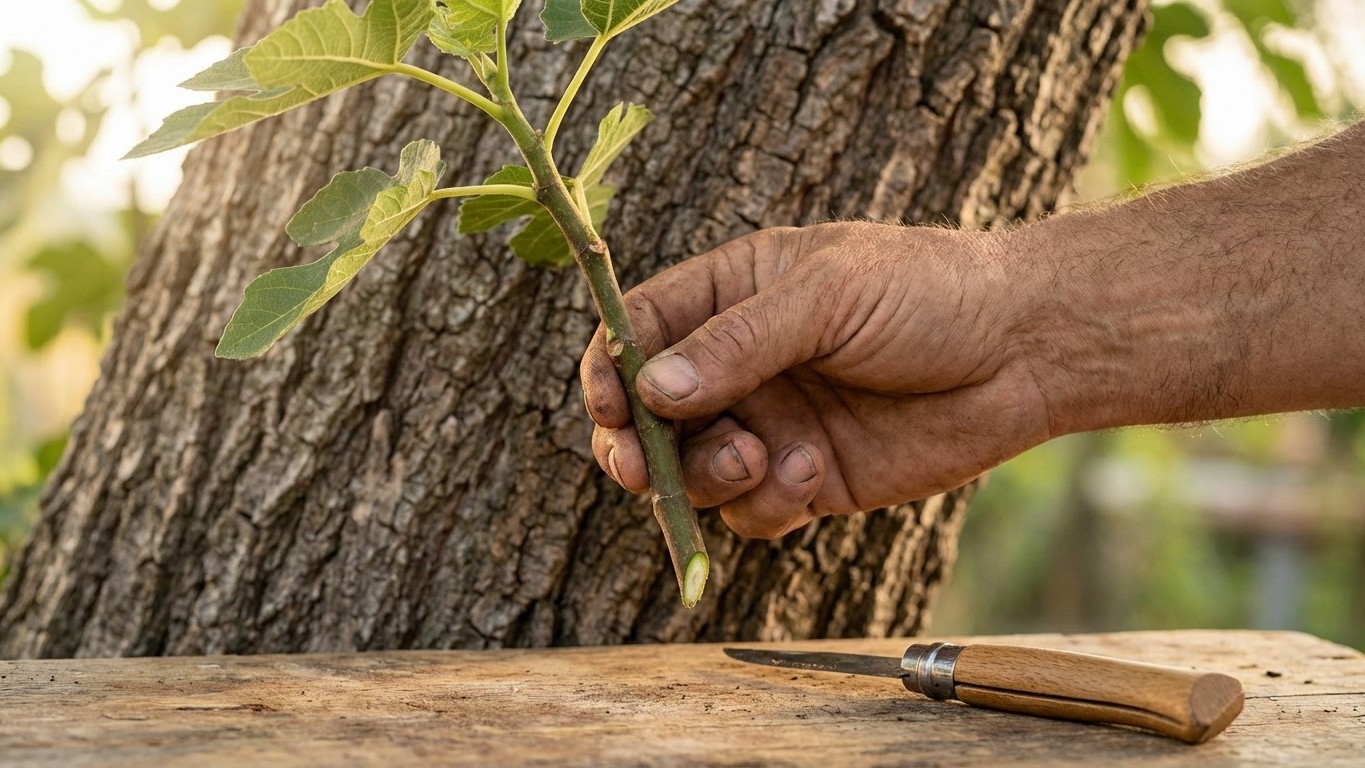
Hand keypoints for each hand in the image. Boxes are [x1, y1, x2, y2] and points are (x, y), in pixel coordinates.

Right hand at [581, 221, 1053, 538]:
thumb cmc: (930, 294)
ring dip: (708, 476)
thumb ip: (738, 343)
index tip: (608, 408)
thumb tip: (649, 390)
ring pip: (693, 472)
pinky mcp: (807, 479)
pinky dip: (767, 505)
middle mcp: (739, 363)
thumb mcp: (829, 296)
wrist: (1024, 353)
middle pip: (647, 416)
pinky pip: (751, 512)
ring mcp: (771, 423)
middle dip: (636, 446)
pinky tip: (810, 476)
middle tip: (642, 469)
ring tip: (758, 457)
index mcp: (731, 294)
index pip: (637, 330)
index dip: (608, 371)